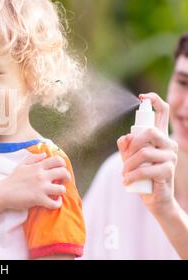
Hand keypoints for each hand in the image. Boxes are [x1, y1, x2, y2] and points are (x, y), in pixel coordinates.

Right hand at [0, 153, 70, 210]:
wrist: (3, 193)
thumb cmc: (12, 179)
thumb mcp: (21, 165)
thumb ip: (33, 158)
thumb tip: (44, 154)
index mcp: (37, 166)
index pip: (57, 160)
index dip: (62, 164)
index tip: (61, 168)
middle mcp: (41, 176)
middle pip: (63, 173)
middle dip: (67, 177)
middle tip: (65, 181)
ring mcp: (41, 188)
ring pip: (61, 189)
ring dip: (61, 191)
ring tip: (58, 192)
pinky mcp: (39, 199)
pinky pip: (55, 203)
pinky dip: (57, 203)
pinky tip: (55, 201)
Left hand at [117, 92, 177, 213]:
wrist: (155, 199)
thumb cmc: (141, 175)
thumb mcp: (129, 158)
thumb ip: (126, 146)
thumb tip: (125, 137)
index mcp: (160, 136)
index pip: (162, 112)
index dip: (154, 101)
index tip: (142, 96)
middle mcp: (168, 143)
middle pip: (150, 131)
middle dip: (132, 145)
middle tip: (126, 158)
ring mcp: (170, 156)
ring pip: (144, 152)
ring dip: (129, 164)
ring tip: (124, 173)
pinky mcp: (168, 170)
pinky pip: (145, 169)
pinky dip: (132, 175)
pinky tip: (127, 181)